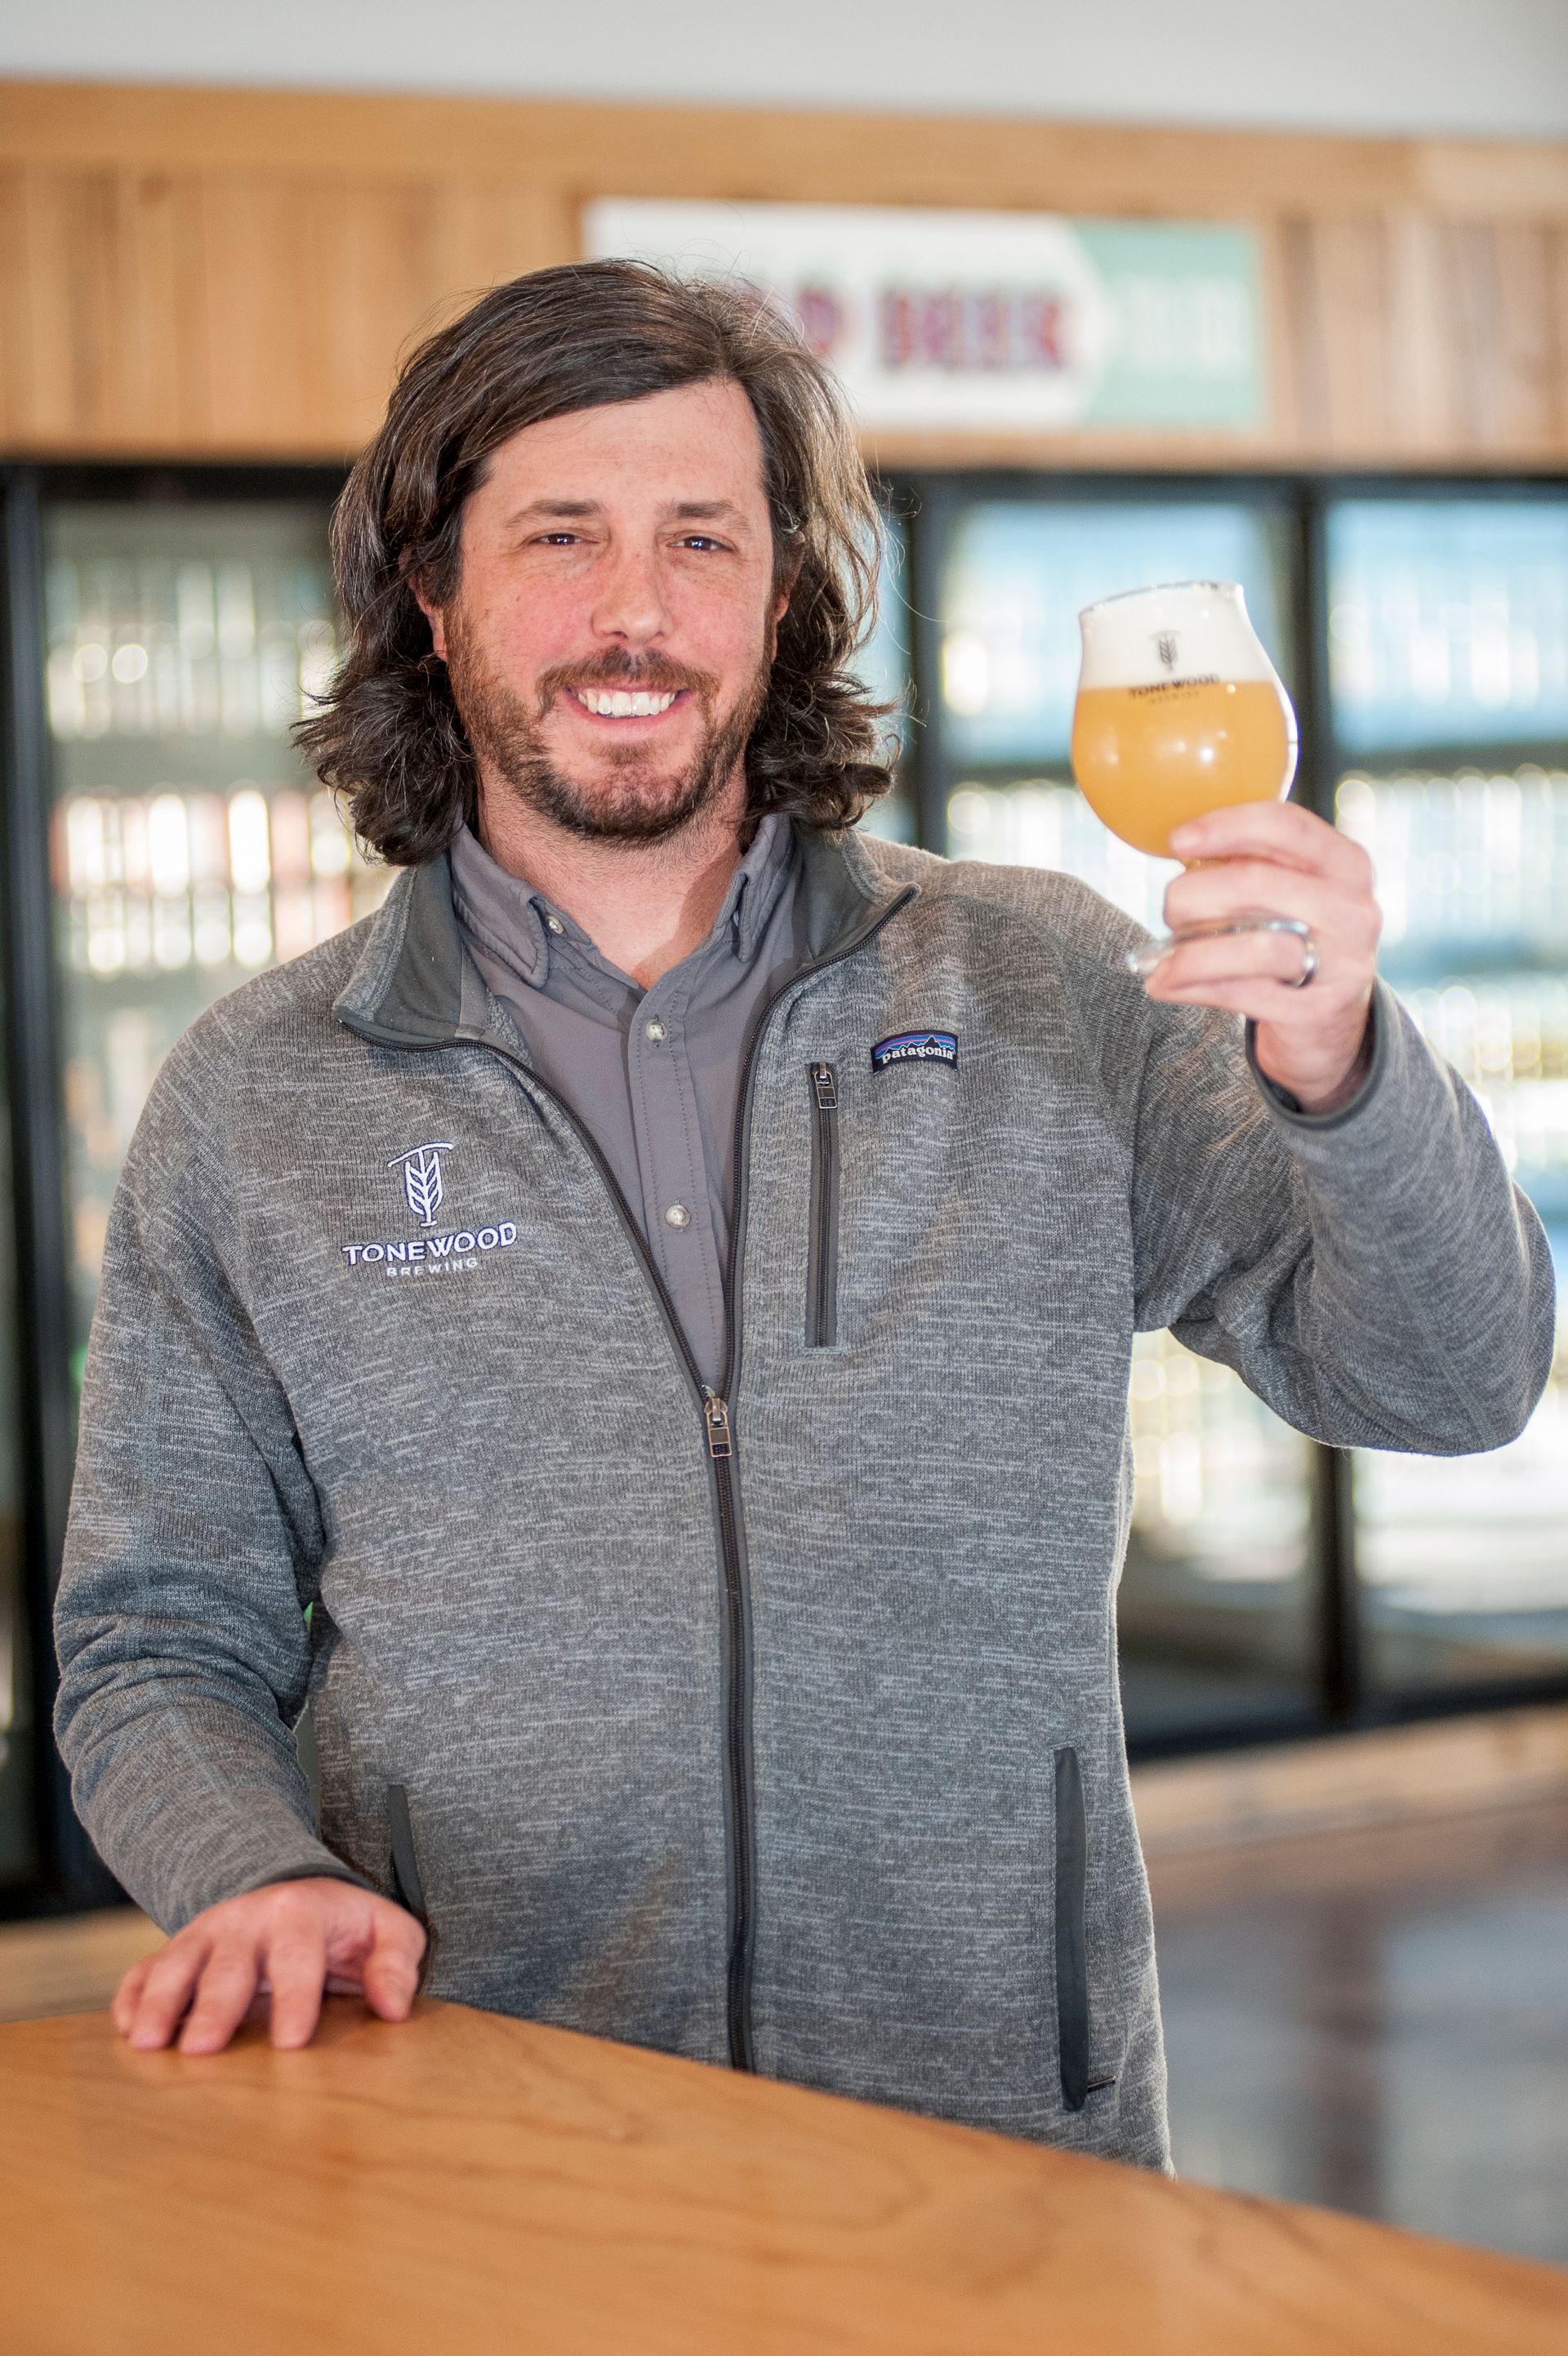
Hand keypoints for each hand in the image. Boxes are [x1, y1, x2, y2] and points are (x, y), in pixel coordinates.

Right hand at [112, 1877, 425, 2055]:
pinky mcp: (180, 1949)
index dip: (295, 1998)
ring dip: (159, 2002)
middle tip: (200, 2051)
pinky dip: (131, 1995)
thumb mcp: (388, 1931)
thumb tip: (395, 2007)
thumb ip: (397, 1963)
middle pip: (228, 1965)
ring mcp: (207, 1932)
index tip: (291, 2042)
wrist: (299, 1892)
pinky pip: (145, 1969)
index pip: (298, 1957)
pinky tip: (123, 2028)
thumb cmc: (347, 1926)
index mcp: (300, 1913)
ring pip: (177, 1964)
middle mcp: (247, 1919)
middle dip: (214, 2008)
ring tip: (144, 2044)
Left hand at [1144, 802, 1380, 1113]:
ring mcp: (1342, 963)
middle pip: (1254, 883)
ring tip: (1163, 961)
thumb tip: (1180, 850)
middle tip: (1171, 911)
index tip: (1178, 841)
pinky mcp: (1316, 1011)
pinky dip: (1192, 987)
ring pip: (1251, 946)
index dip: (1225, 827)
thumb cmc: (1292, 940)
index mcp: (1346, 863)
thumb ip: (1249, 865)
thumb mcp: (1288, 892)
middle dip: (1193, 895)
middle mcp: (1353, 909)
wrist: (1329, 1021)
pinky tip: (1165, 984)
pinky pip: (1241, 993)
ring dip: (1190, 952)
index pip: (1285, 825)